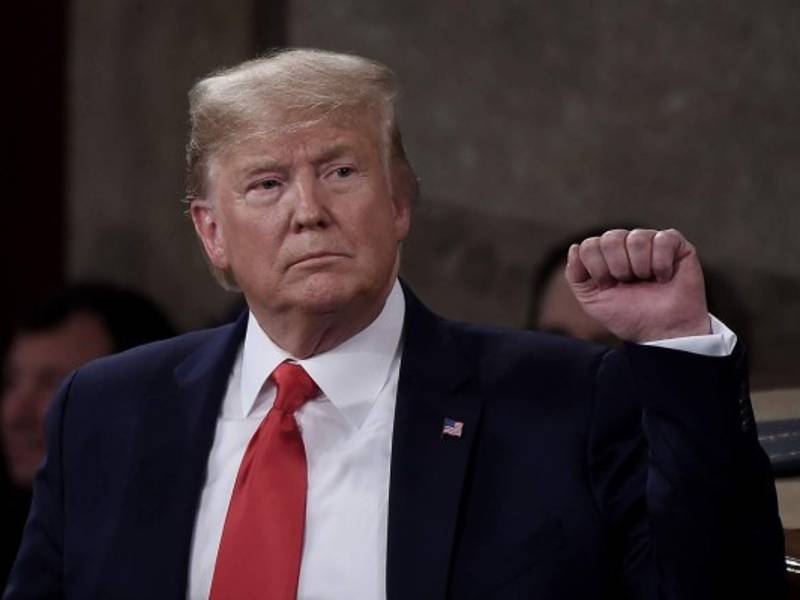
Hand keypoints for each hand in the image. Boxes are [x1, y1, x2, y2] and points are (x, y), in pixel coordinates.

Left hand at [564, 229, 710, 341]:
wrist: (662, 333)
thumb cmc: (629, 317)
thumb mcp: (592, 300)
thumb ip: (576, 275)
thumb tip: (575, 247)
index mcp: (605, 255)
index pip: (589, 245)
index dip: (597, 268)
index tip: (608, 286)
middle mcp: (626, 244)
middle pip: (611, 238)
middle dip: (618, 267)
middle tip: (629, 283)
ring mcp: (651, 242)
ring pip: (636, 237)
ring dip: (640, 267)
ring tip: (648, 281)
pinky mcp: (676, 244)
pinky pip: (663, 239)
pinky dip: (661, 264)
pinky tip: (664, 277)